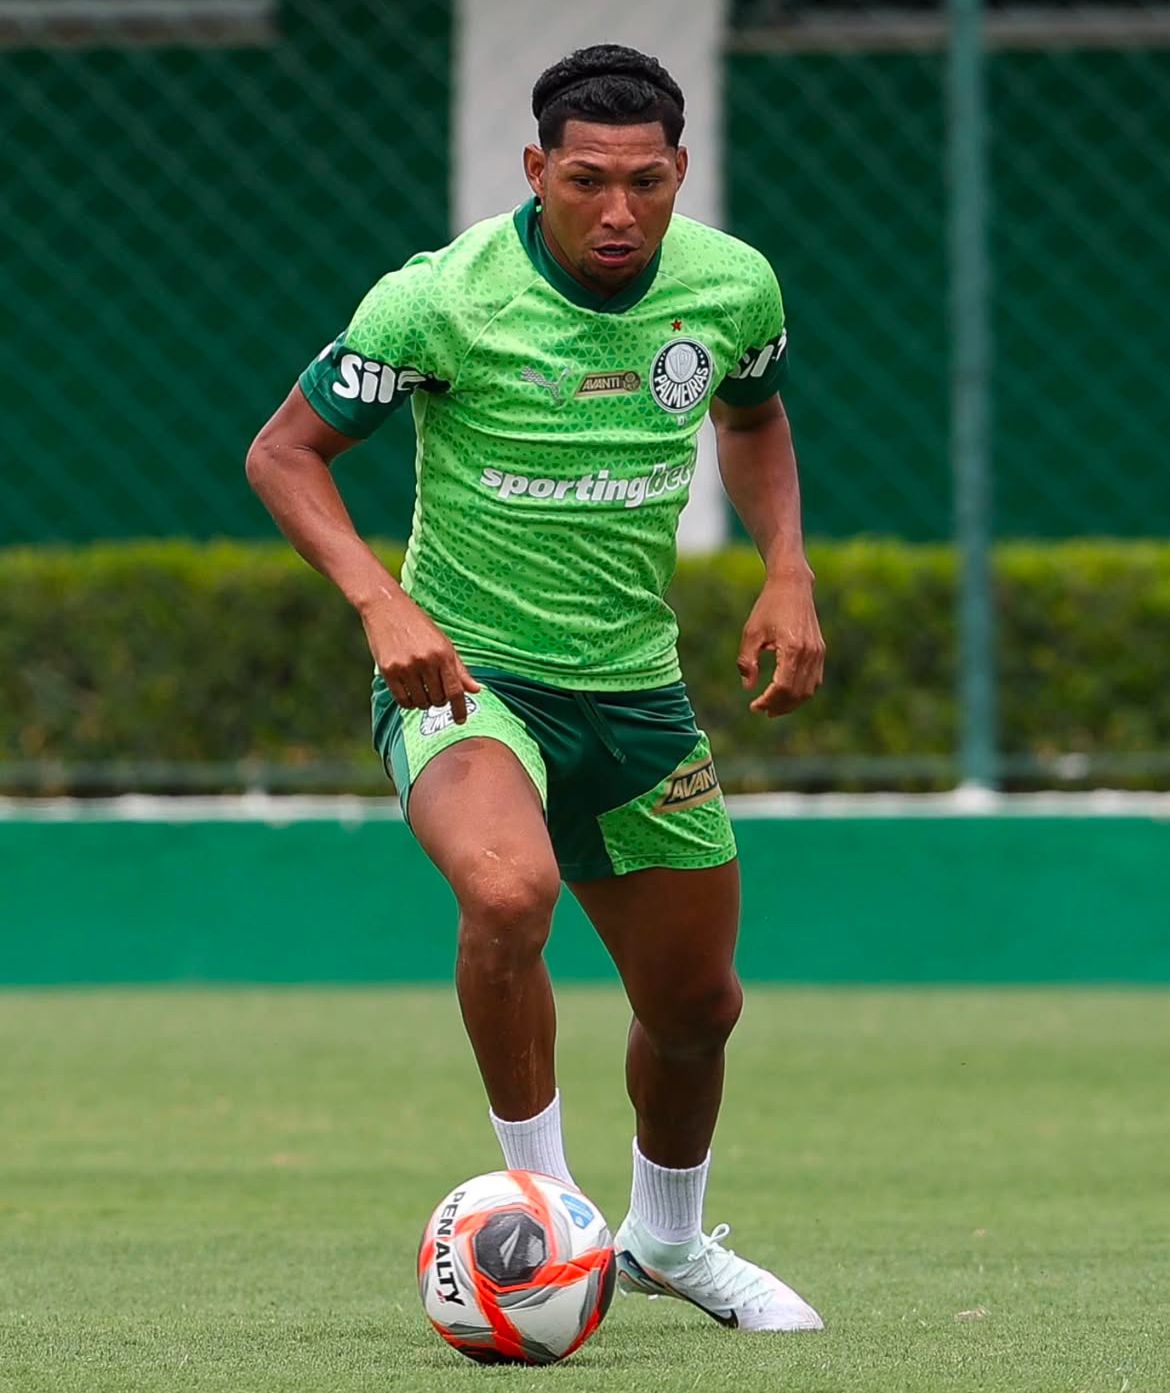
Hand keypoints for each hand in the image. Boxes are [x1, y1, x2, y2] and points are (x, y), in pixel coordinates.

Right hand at [360, 587, 480, 722]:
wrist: (386, 607)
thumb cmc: (418, 626)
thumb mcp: (443, 643)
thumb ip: (459, 669)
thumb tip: (477, 690)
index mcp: (443, 653)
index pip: (456, 690)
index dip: (460, 709)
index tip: (461, 721)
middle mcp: (426, 661)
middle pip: (438, 700)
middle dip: (439, 701)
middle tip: (434, 691)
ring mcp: (406, 666)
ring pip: (421, 702)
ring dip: (423, 702)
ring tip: (421, 688)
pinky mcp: (388, 670)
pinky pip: (402, 700)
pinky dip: (408, 702)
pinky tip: (409, 692)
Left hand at [737, 568, 824, 717]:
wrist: (792, 586)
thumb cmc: (768, 607)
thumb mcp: (751, 633)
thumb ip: (747, 662)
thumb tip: (748, 687)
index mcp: (792, 649)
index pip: (783, 687)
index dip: (768, 701)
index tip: (754, 707)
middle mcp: (809, 653)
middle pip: (797, 693)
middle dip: (780, 707)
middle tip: (762, 711)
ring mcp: (818, 653)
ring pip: (809, 690)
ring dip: (792, 703)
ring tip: (774, 708)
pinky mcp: (820, 651)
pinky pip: (815, 680)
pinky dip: (802, 692)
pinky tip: (787, 694)